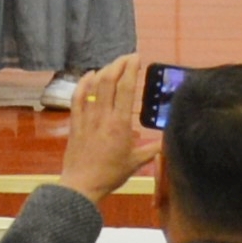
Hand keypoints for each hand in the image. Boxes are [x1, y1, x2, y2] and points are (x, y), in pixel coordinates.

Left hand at [57, 52, 160, 198]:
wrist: (83, 184)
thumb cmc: (111, 174)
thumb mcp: (136, 162)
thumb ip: (152, 149)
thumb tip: (166, 141)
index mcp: (120, 124)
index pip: (126, 89)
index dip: (131, 70)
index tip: (136, 58)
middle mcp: (103, 116)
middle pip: (108, 81)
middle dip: (118, 64)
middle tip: (128, 58)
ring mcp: (87, 117)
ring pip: (93, 86)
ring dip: (104, 71)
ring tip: (114, 65)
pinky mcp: (75, 122)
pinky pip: (77, 97)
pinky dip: (83, 83)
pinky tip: (89, 75)